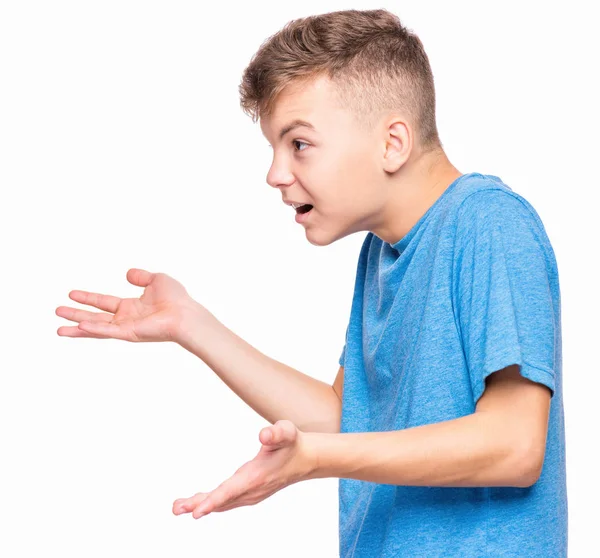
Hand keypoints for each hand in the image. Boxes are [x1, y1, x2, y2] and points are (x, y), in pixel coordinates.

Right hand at [56, 268, 205, 342]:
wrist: (186, 313)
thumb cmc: (177, 299)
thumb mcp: (157, 279)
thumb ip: (141, 276)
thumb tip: (127, 273)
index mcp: (131, 307)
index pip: (104, 302)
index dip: (88, 298)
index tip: (71, 294)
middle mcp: (126, 318)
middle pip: (95, 317)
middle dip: (76, 314)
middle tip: (57, 311)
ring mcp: (126, 328)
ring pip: (97, 328)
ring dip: (77, 327)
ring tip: (58, 329)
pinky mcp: (130, 333)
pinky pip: (108, 331)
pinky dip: (94, 329)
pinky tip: (79, 326)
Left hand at [172, 420, 316, 518]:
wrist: (306, 459)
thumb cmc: (293, 443)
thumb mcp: (287, 431)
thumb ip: (276, 432)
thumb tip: (263, 434)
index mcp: (258, 476)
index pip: (232, 491)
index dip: (213, 501)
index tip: (196, 512)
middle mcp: (252, 489)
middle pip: (222, 500)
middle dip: (199, 505)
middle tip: (177, 508)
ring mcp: (251, 494)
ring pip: (222, 502)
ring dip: (200, 505)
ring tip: (177, 507)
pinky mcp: (249, 493)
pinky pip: (226, 501)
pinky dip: (210, 503)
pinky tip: (195, 503)